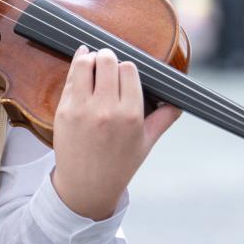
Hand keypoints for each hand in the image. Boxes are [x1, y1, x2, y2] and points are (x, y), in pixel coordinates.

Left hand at [50, 46, 179, 220]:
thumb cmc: (119, 164)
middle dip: (108, 57)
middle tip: (108, 61)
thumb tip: (179, 101)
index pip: (129, 70)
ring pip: (85, 64)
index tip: (124, 70)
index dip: (127, 67)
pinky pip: (70, 78)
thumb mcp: (146, 142)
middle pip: (107, 61)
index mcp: (130, 115)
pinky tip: (80, 63)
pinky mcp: (63, 111)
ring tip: (93, 61)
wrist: (86, 186)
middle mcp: (106, 110)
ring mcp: (82, 109)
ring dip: (90, 58)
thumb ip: (165, 118)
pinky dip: (76, 66)